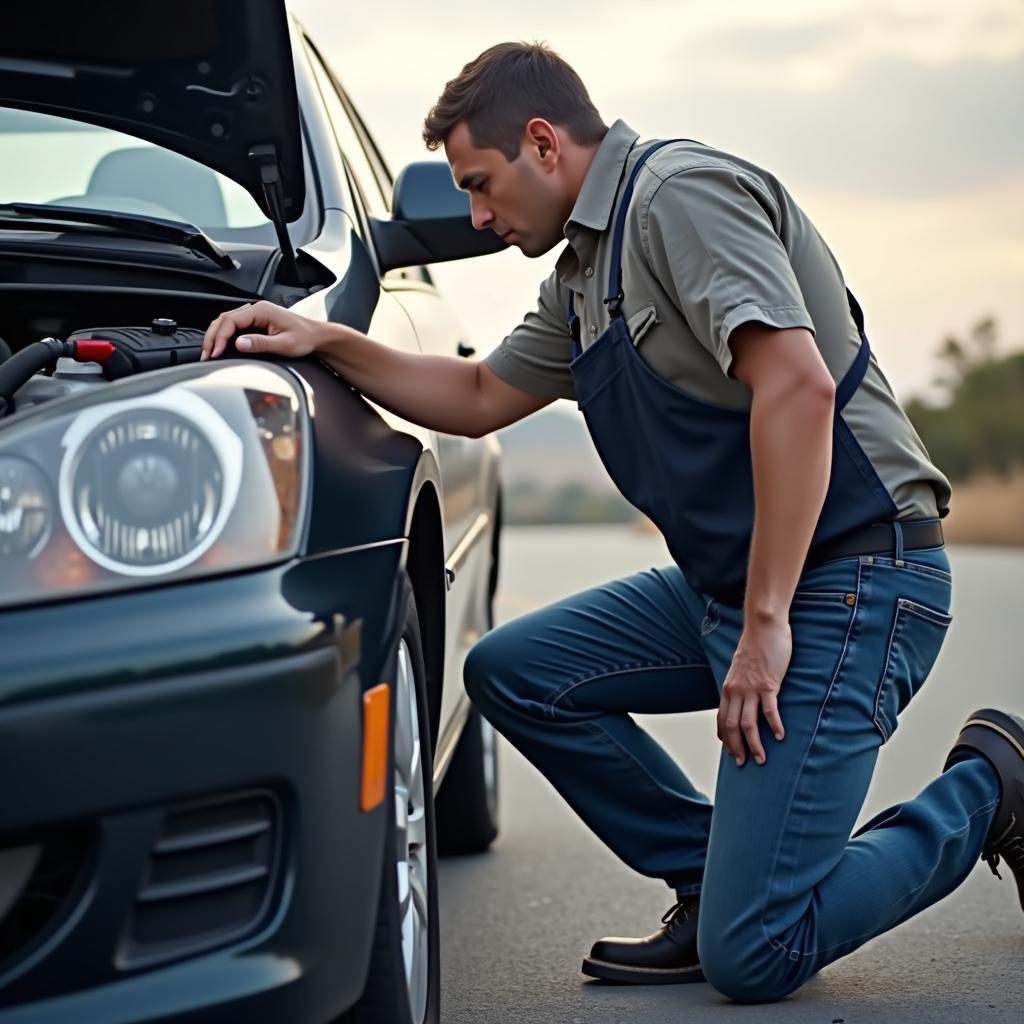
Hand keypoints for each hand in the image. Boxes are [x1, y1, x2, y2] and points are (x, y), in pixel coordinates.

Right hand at [201, 300, 326, 360]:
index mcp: (261, 310)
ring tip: (210, 353)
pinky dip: (224, 336)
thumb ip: (261, 343)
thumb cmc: (305, 338)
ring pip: (226, 322)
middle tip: (206, 355)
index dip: (220, 337)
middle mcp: (255, 309)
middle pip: (224, 319)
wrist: (317, 336)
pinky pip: (234, 327)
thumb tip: (239, 343)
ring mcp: (254, 315)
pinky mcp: (255, 322)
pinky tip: (221, 347)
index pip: (231, 320)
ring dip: (216, 337)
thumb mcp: (284, 344)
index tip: (215, 352)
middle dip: (212, 337)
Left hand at [717, 619, 790, 765]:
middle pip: (731, 726)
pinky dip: (774, 726)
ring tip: (761, 759)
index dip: (725, 738)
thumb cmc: (755, 647)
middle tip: (744, 763)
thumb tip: (743, 699)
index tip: (731, 751)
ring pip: (748, 724)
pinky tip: (780, 736)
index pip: (721, 719)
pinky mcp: (769, 684)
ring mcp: (751, 688)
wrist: (763, 627)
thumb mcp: (741, 669)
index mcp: (728, 688)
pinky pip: (769, 711)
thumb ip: (740, 685)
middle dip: (736, 747)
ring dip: (754, 744)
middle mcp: (736, 690)